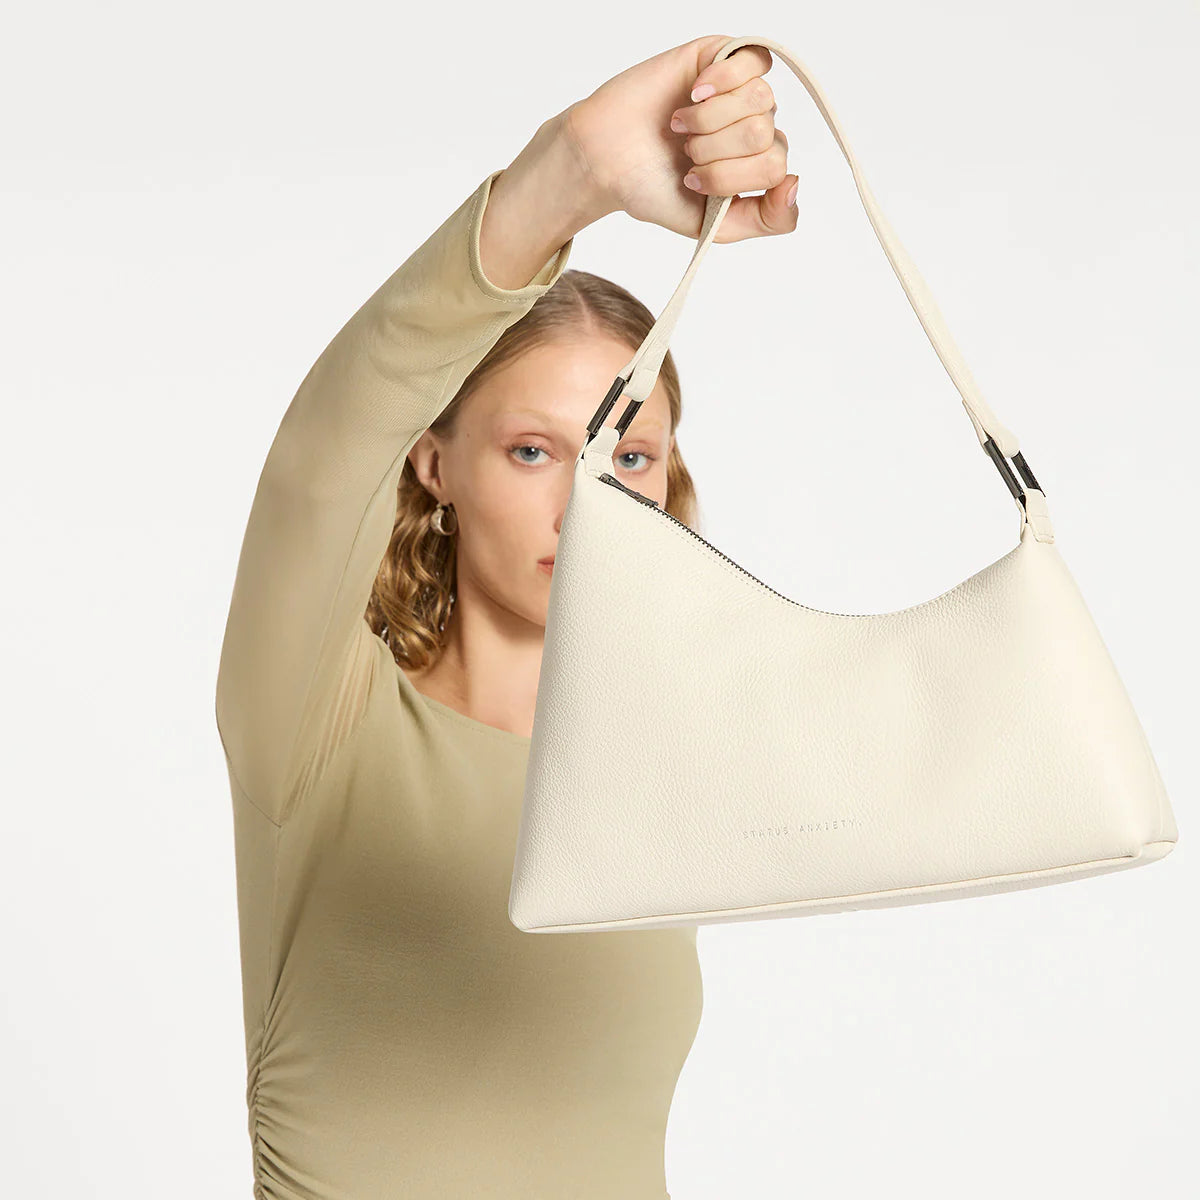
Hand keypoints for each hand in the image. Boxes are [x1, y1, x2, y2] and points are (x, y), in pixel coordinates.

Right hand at [562, 34, 797, 242]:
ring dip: (711, 120)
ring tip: (681, 126)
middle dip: (716, 151)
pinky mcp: (722, 56)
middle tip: (684, 152)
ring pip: (759, 100)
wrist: (605, 159)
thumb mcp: (714, 225)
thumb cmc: (653, 188)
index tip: (692, 182)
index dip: (731, 178)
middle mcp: (753, 126)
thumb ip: (766, 220)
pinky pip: (754, 60)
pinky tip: (695, 92)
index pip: (775, 169)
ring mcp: (740, 91)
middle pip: (764, 134)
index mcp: (755, 164)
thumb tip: (796, 184)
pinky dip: (722, 80)